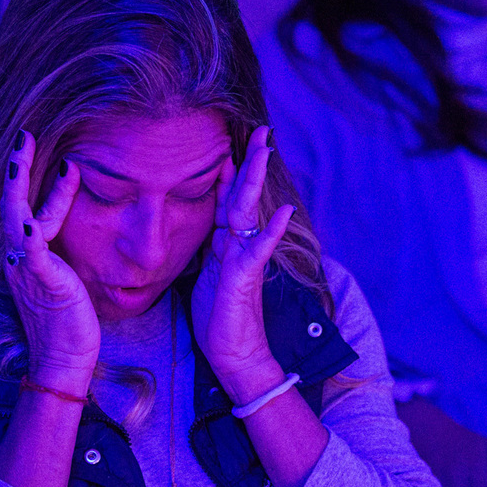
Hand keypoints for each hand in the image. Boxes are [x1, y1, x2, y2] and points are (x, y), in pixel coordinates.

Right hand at [1, 130, 99, 394]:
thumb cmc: (69, 320)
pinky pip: (32, 254)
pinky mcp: (43, 283)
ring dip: (23, 186)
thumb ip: (62, 251)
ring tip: (26, 154)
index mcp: (24, 255)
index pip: (22, 206)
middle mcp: (19, 258)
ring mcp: (27, 270)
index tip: (34, 145)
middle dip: (16, 168)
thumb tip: (75, 228)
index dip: (26, 176)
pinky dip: (31, 236)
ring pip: (18, 219)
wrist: (63, 360)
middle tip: (23, 134)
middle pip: (11, 204)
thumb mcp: (65, 276)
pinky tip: (31, 221)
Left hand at [190, 126, 295, 399]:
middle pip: (244, 196)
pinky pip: (256, 252)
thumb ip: (212, 248)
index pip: (228, 199)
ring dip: (256, 182)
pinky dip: (268, 232)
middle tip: (262, 131)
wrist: (234, 355)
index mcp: (226, 243)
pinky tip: (281, 214)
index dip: (230, 171)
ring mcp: (243, 260)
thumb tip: (211, 225)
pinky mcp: (243, 280)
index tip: (231, 141)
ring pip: (249, 214)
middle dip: (251, 162)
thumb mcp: (206, 275)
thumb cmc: (218, 318)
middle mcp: (238, 246)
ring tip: (265, 153)